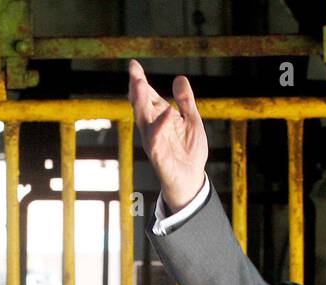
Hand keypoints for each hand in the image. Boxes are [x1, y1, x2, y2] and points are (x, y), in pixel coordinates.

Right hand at [127, 59, 207, 213]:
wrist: (191, 178)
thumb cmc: (188, 151)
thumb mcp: (191, 120)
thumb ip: (185, 101)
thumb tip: (179, 78)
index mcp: (159, 117)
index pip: (148, 96)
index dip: (140, 81)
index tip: (133, 65)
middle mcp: (152, 127)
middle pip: (141, 104)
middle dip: (137, 88)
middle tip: (133, 71)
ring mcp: (154, 141)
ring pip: (144, 120)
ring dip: (141, 102)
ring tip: (140, 84)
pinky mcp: (159, 156)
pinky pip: (157, 140)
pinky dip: (160, 127)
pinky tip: (167, 112)